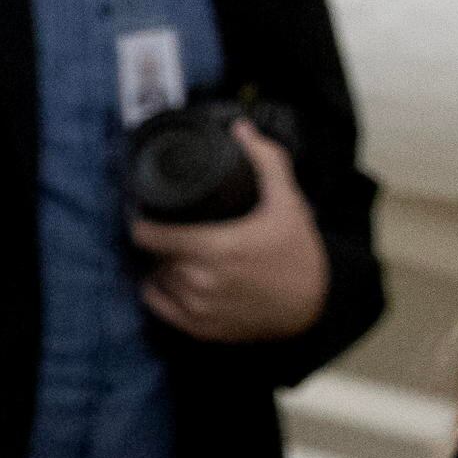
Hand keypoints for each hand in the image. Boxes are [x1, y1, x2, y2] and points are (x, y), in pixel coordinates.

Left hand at [132, 121, 329, 345]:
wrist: (316, 304)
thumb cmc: (298, 252)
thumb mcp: (287, 202)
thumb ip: (266, 161)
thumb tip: (242, 128)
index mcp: (215, 248)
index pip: (149, 236)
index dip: (142, 222)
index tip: (145, 212)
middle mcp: (201, 281)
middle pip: (155, 256)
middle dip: (161, 241)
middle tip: (171, 229)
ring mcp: (200, 309)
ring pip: (157, 280)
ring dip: (162, 266)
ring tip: (176, 252)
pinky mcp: (202, 329)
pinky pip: (160, 308)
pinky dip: (160, 292)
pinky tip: (169, 278)